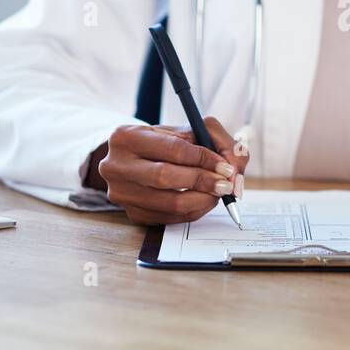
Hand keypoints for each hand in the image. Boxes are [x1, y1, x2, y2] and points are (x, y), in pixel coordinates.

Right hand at [89, 119, 248, 225]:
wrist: (134, 162)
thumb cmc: (164, 144)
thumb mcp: (184, 131)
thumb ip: (215, 139)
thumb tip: (233, 166)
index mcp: (126, 137)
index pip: (173, 149)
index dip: (205, 159)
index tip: (226, 166)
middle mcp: (116, 166)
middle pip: (165, 177)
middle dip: (202, 181)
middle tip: (225, 183)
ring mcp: (121, 193)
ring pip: (169, 203)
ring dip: (202, 200)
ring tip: (218, 192)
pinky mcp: (131, 214)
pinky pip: (169, 218)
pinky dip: (193, 211)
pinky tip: (203, 201)